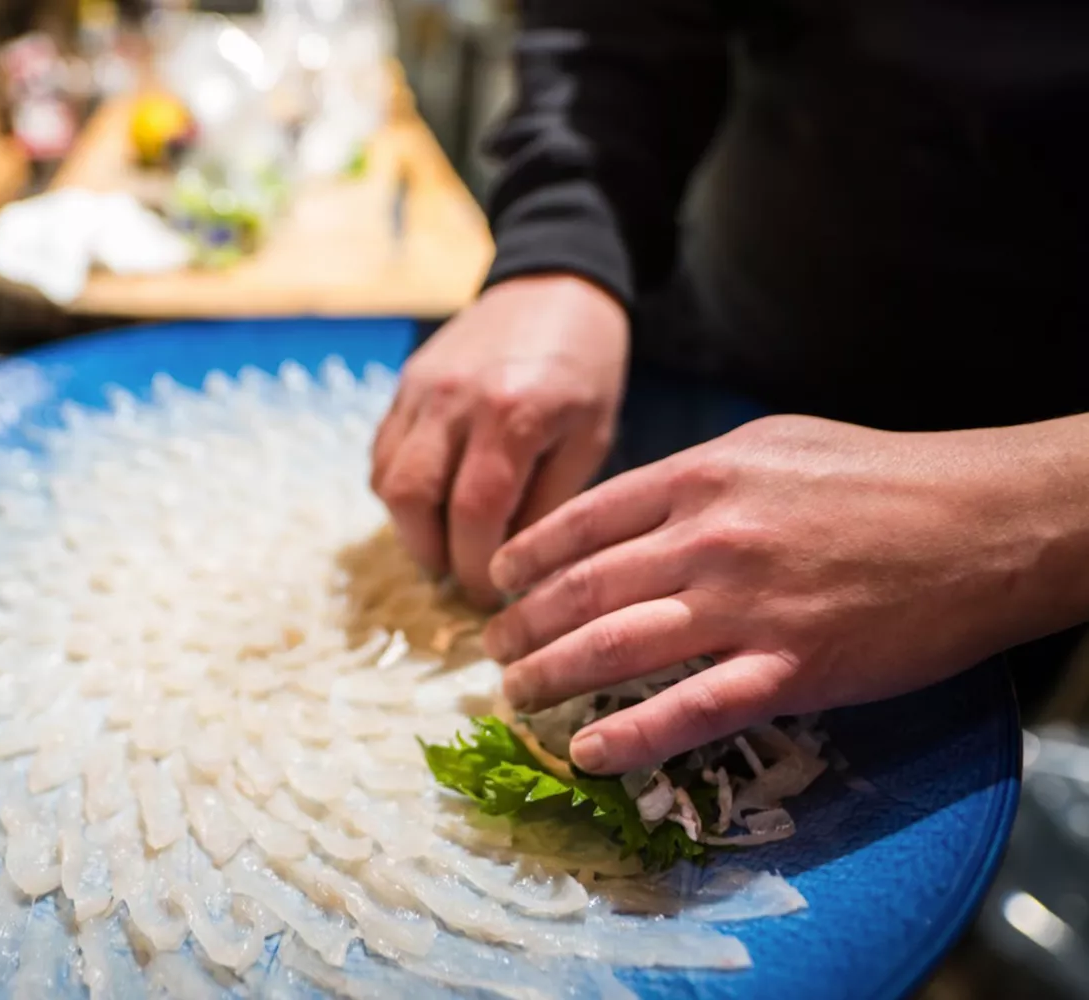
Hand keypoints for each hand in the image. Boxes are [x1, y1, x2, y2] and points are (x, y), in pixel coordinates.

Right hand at [370, 275, 628, 607]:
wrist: (552, 286)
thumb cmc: (585, 368)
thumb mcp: (592, 435)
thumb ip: (550, 501)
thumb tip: (515, 568)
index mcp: (513, 413)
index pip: (475, 512)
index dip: (475, 567)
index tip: (492, 597)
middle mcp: (454, 399)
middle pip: (413, 499)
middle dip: (433, 555)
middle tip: (461, 578)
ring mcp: (420, 389)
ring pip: (387, 479)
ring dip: (410, 527)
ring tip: (445, 544)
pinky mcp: (404, 384)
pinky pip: (383, 453)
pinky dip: (399, 490)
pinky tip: (432, 503)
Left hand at [482, 414, 1088, 773]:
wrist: (983, 521)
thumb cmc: (882, 476)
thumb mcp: (774, 442)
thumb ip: (694, 475)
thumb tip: (631, 507)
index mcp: (701, 477)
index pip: (581, 521)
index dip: (527, 558)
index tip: (500, 582)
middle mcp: (708, 539)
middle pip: (583, 589)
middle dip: (522, 625)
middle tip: (492, 649)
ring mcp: (746, 607)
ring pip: (616, 647)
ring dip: (551, 676)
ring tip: (516, 695)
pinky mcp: (790, 669)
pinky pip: (689, 711)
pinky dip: (629, 737)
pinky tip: (588, 753)